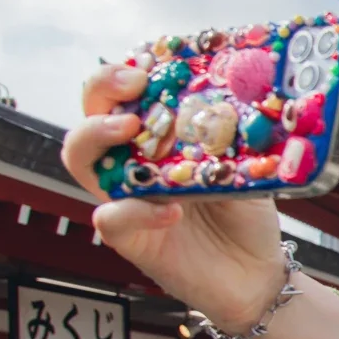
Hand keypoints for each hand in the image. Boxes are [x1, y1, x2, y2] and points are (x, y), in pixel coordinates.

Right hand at [62, 66, 288, 336]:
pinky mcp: (131, 238)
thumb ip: (232, 142)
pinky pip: (112, 218)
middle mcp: (133, 164)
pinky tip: (171, 210)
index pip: (126, 96)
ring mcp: (126, 198)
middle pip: (92, 116)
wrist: (257, 273)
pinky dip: (137, 211)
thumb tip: (232, 107)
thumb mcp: (248, 169)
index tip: (149, 65)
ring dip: (97, 137)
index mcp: (158, 141)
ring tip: (130, 129)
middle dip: (101, 91)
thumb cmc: (247, 215)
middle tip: (132, 85)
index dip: (126, 74)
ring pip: (82, 160)